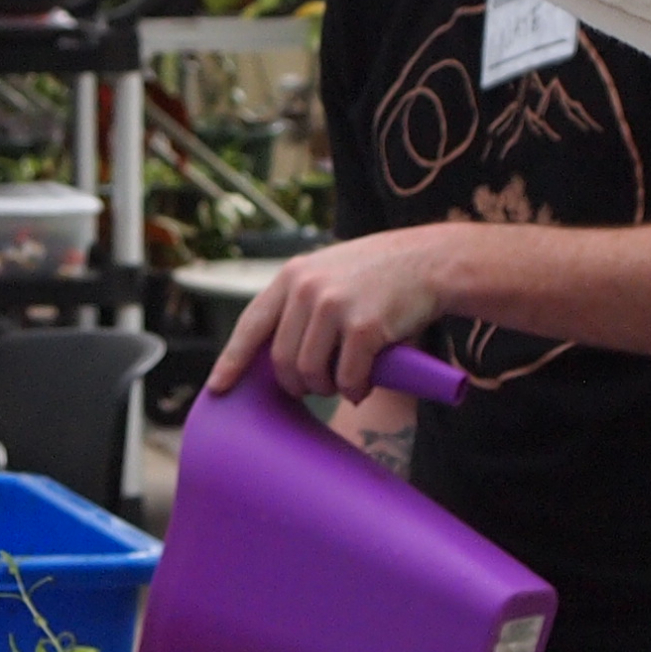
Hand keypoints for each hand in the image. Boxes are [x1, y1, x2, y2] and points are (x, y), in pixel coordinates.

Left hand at [208, 227, 466, 401]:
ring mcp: (335, 307)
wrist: (432, 261)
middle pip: (281, 360)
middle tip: (316, 386)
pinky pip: (347, 379)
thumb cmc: (380, 274)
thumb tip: (277, 355)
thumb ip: (300, 301)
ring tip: (343, 381)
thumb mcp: (329, 272)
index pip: (251, 324)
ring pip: (311, 374)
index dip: (231, 360)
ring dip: (327, 388)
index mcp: (293, 275)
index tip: (218, 387)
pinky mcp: (365, 328)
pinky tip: (364, 384)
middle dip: (297, 383)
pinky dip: (355, 390)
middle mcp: (308, 289)